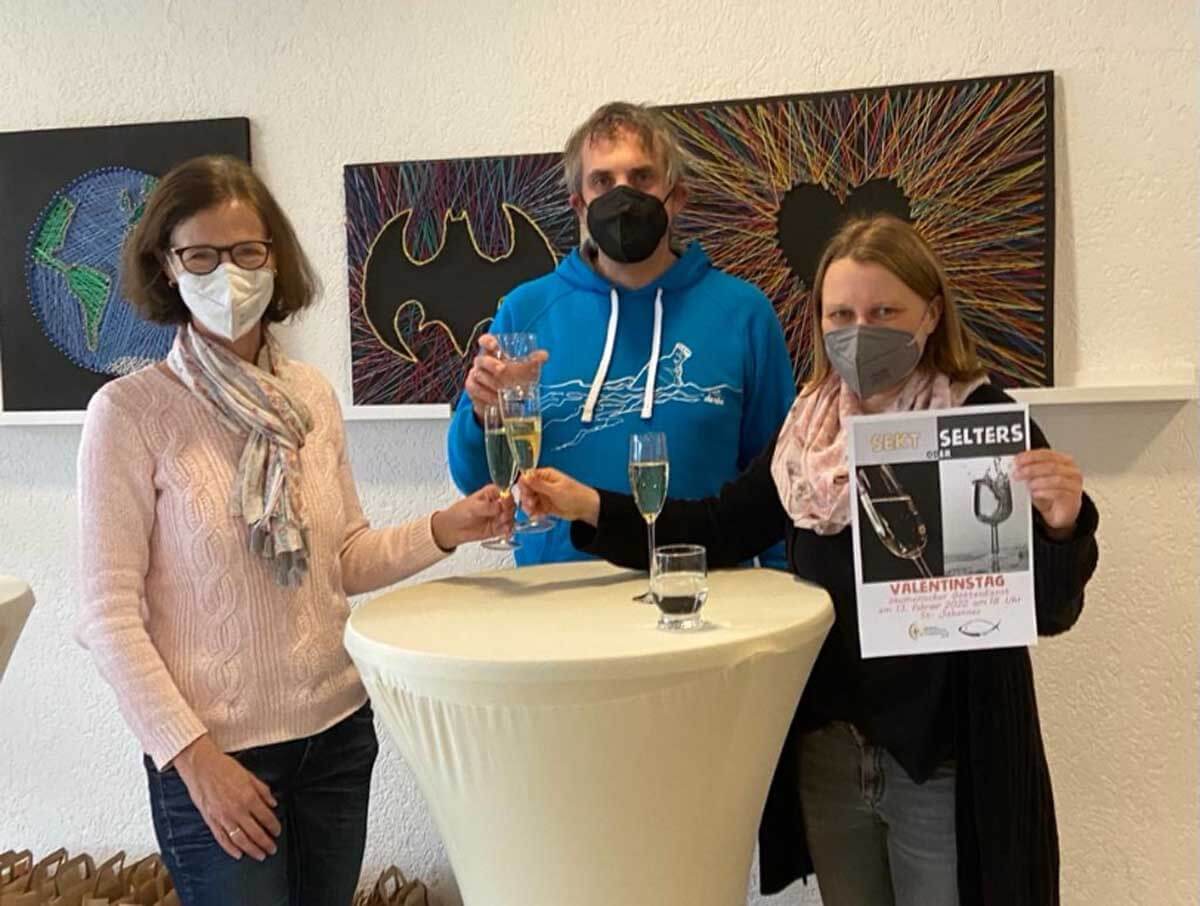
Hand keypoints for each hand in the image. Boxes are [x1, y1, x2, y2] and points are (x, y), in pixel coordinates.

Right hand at [173, 735, 280, 860]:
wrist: (201, 766)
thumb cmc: (224, 768)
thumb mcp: (250, 776)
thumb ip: (263, 791)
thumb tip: (273, 803)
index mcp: (249, 797)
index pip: (266, 817)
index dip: (274, 826)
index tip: (277, 831)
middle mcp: (237, 810)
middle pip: (255, 832)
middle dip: (266, 843)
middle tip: (272, 849)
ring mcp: (223, 817)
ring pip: (240, 840)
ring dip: (252, 849)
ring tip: (260, 855)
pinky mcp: (211, 821)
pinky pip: (222, 839)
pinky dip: (231, 849)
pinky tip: (238, 854)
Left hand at [431, 485, 515, 549]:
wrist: (453, 529)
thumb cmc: (459, 513)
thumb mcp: (472, 507)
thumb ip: (487, 506)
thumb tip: (500, 507)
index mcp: (492, 492)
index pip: (506, 492)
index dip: (508, 498)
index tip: (505, 504)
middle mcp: (497, 503)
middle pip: (511, 505)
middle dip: (509, 511)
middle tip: (502, 516)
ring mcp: (499, 515)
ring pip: (511, 516)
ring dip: (509, 521)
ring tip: (501, 524)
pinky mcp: (499, 528)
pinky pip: (508, 528)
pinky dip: (508, 530)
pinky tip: (504, 532)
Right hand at [464, 334, 548, 419]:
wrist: (501, 397)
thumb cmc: (512, 377)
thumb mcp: (524, 369)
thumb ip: (534, 361)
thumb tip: (544, 356)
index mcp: (492, 352)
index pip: (485, 341)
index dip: (488, 341)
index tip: (495, 345)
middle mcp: (481, 362)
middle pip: (481, 359)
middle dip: (490, 364)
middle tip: (502, 369)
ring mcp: (475, 375)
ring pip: (478, 376)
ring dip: (491, 383)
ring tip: (503, 389)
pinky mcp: (472, 388)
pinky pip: (476, 390)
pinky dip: (486, 395)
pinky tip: (496, 400)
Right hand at [518, 468, 600, 525]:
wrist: (585, 508)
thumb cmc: (575, 495)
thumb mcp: (555, 489)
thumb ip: (539, 484)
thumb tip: (525, 476)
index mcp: (545, 475)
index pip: (528, 476)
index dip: (524, 485)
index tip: (525, 492)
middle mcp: (543, 484)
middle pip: (526, 489)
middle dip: (526, 497)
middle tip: (530, 504)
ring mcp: (543, 495)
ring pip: (529, 500)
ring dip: (528, 506)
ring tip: (534, 512)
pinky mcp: (545, 506)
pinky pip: (534, 508)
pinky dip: (534, 512)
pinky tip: (537, 516)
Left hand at [1013, 448, 1082, 538]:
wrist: (1061, 512)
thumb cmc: (1050, 493)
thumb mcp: (1038, 479)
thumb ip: (1030, 471)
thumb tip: (1017, 467)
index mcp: (1063, 461)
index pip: (1047, 454)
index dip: (1030, 456)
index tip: (1017, 460)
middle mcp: (1071, 470)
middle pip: (1051, 465)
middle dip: (1031, 469)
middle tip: (1018, 473)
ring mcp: (1074, 484)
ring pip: (1056, 479)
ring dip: (1038, 481)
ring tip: (1028, 486)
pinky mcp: (1073, 497)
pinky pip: (1059, 493)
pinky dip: (1044, 492)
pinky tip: (1036, 493)